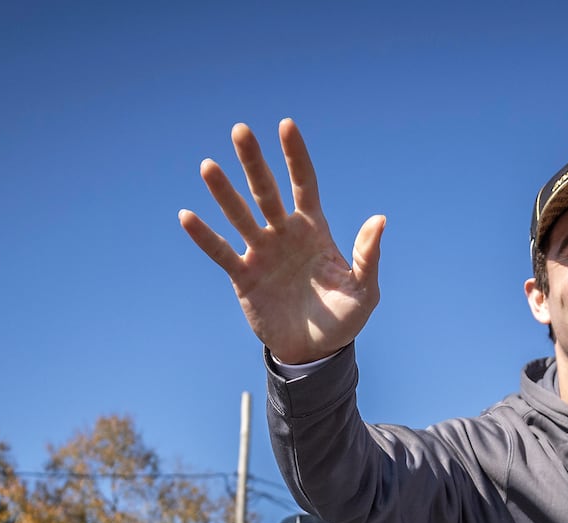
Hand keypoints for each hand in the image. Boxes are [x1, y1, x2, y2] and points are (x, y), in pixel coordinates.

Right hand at [179, 119, 384, 363]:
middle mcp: (284, 234)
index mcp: (314, 230)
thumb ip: (368, 256)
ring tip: (208, 166)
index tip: (286, 125)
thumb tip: (379, 220)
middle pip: (267, 191)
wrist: (315, 350)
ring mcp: (262, 253)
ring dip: (225, 193)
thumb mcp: (364, 289)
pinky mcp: (244, 276)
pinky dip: (204, 236)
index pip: (303, 184)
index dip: (295, 156)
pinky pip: (221, 252)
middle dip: (254, 162)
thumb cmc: (343, 317)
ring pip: (240, 215)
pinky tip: (187, 216)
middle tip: (240, 131)